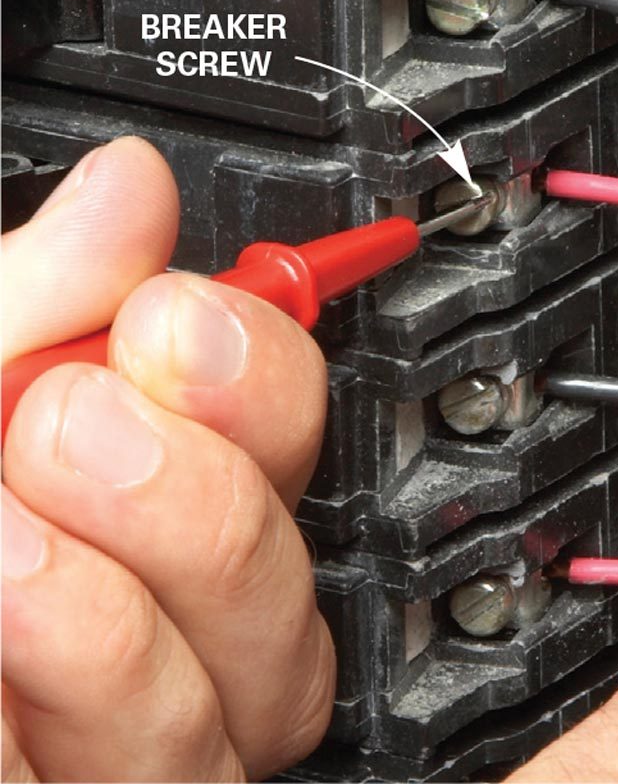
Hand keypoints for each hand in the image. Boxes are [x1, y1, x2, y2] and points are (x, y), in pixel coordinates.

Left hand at [2, 137, 334, 781]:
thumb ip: (30, 291)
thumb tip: (130, 190)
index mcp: (146, 486)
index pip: (284, 435)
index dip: (260, 377)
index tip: (169, 321)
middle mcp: (153, 618)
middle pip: (283, 584)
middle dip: (192, 493)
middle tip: (63, 421)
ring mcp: (111, 744)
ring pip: (212, 716)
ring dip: (103, 623)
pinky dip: (32, 709)